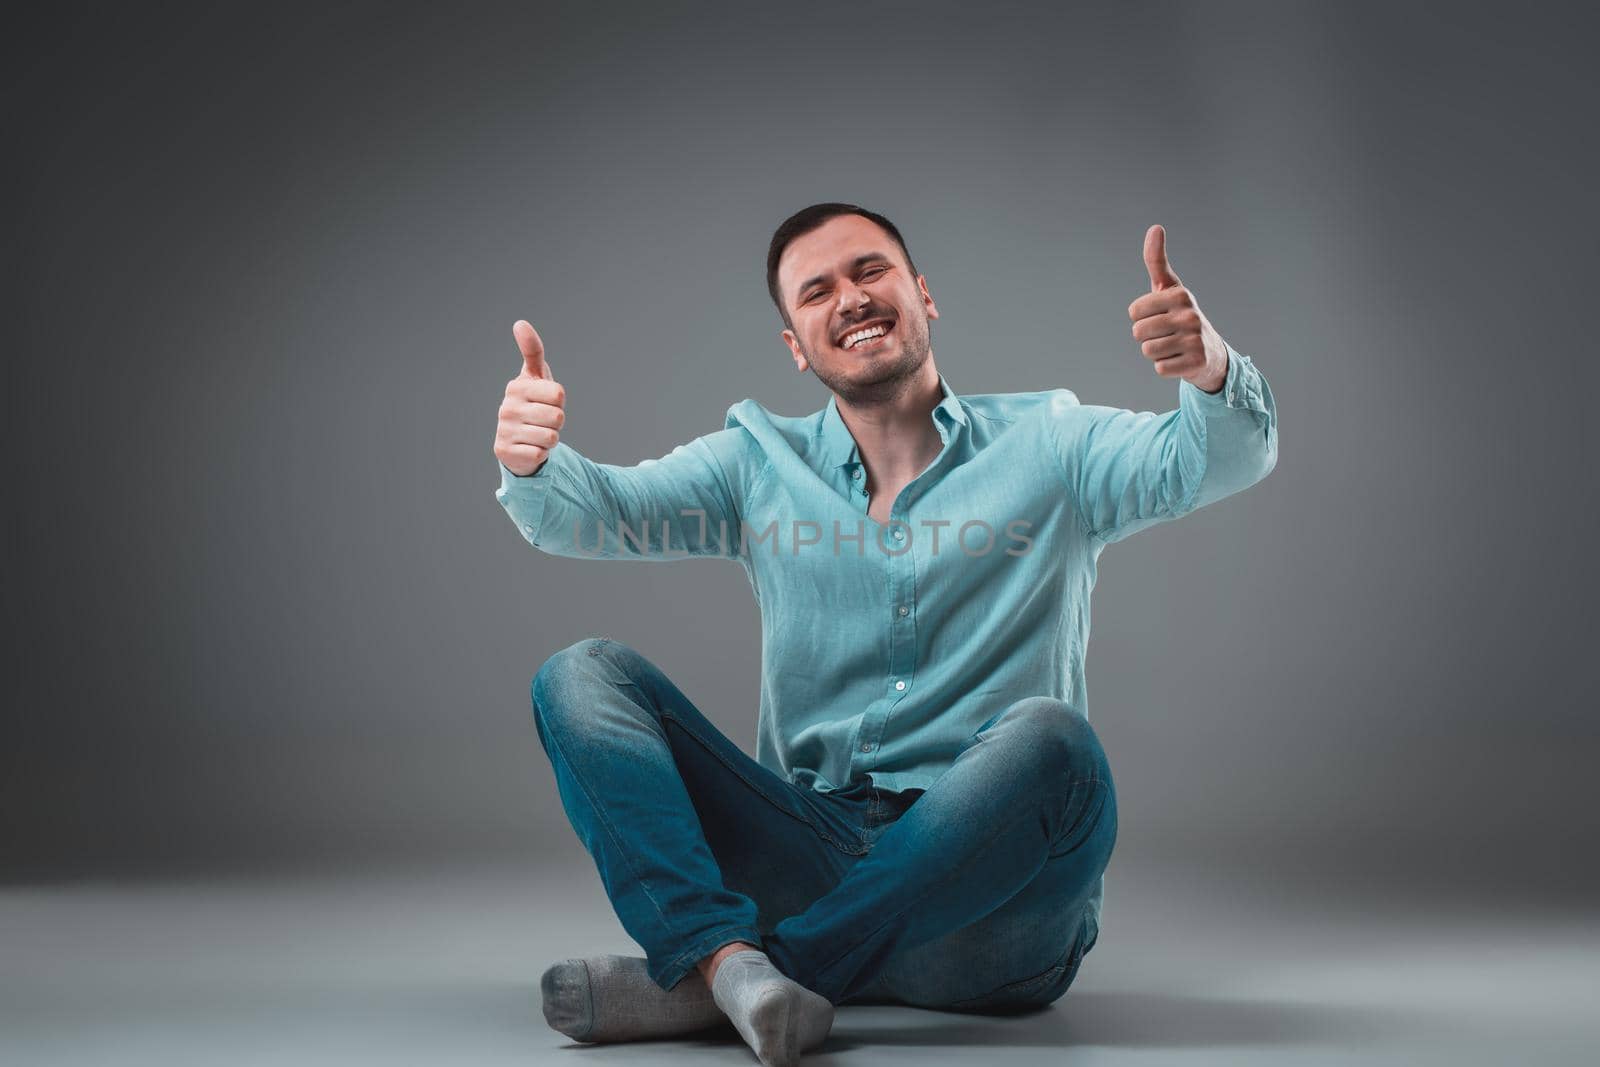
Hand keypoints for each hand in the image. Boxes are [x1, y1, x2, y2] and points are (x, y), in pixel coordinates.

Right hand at [494, 320, 566, 476]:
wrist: (516, 441)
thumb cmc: (532, 403)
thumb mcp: (535, 377)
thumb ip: (532, 351)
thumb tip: (520, 323)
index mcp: (517, 387)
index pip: (559, 394)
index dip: (559, 401)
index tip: (547, 401)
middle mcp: (507, 408)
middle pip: (558, 417)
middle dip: (557, 421)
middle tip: (543, 421)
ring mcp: (504, 430)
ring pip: (551, 437)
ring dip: (550, 438)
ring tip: (537, 434)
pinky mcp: (505, 452)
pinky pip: (541, 454)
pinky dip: (541, 453)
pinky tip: (529, 447)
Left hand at [1127, 225, 1228, 393]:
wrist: (1210, 352)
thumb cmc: (1181, 315)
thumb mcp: (1169, 288)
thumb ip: (1156, 260)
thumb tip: (1155, 227)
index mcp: (1180, 295)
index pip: (1134, 311)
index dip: (1141, 317)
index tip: (1158, 315)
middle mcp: (1189, 315)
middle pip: (1138, 332)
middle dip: (1147, 336)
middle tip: (1166, 333)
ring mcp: (1194, 340)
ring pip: (1148, 351)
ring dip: (1155, 352)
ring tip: (1172, 346)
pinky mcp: (1195, 363)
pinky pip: (1160, 368)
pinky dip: (1166, 367)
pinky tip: (1180, 360)